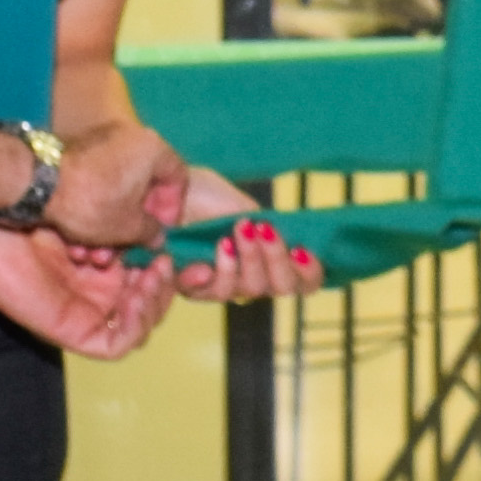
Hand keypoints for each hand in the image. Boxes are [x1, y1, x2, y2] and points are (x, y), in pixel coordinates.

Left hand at [0, 222, 156, 354]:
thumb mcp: (99, 223)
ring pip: (139, 327)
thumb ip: (132, 235)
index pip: (152, 285)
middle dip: (165, 287)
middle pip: (150, 307)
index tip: (175, 252)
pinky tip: (136, 298)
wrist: (8, 223)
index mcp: (107, 273)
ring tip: (152, 275)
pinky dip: (135, 325)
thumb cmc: (47, 213)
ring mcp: (89, 316)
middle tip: (165, 263)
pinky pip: (117, 344)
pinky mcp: (75, 333)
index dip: (169, 274)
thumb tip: (163, 240)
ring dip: (154, 303)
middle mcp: (100, 297)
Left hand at [38, 119, 189, 250]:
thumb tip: (156, 235)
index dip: (172, 210)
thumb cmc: (93, 202)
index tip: (160, 233)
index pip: (178, 178)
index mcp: (152, 148)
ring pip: (115, 191)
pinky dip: (91, 212)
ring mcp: (101, 142)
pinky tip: (77, 241)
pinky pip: (95, 184)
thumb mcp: (129, 227)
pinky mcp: (76, 153)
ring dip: (109, 227)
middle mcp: (130, 137)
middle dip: (132, 226)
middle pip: (143, 188)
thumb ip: (151, 231)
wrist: (37, 183)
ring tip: (94, 255)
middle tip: (125, 250)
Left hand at [168, 172, 320, 309]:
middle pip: (282, 288)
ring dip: (249, 259)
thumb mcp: (248, 209)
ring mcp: (224, 286)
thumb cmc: (208, 197)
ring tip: (239, 231)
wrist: (170, 190)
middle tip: (265, 231)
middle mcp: (252, 278)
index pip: (304, 281)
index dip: (310, 271)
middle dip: (277, 259)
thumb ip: (270, 232)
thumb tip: (295, 247)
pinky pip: (215, 290)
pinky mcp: (194, 288)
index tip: (302, 249)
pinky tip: (221, 246)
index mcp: (271, 261)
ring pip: (250, 290)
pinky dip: (221, 268)